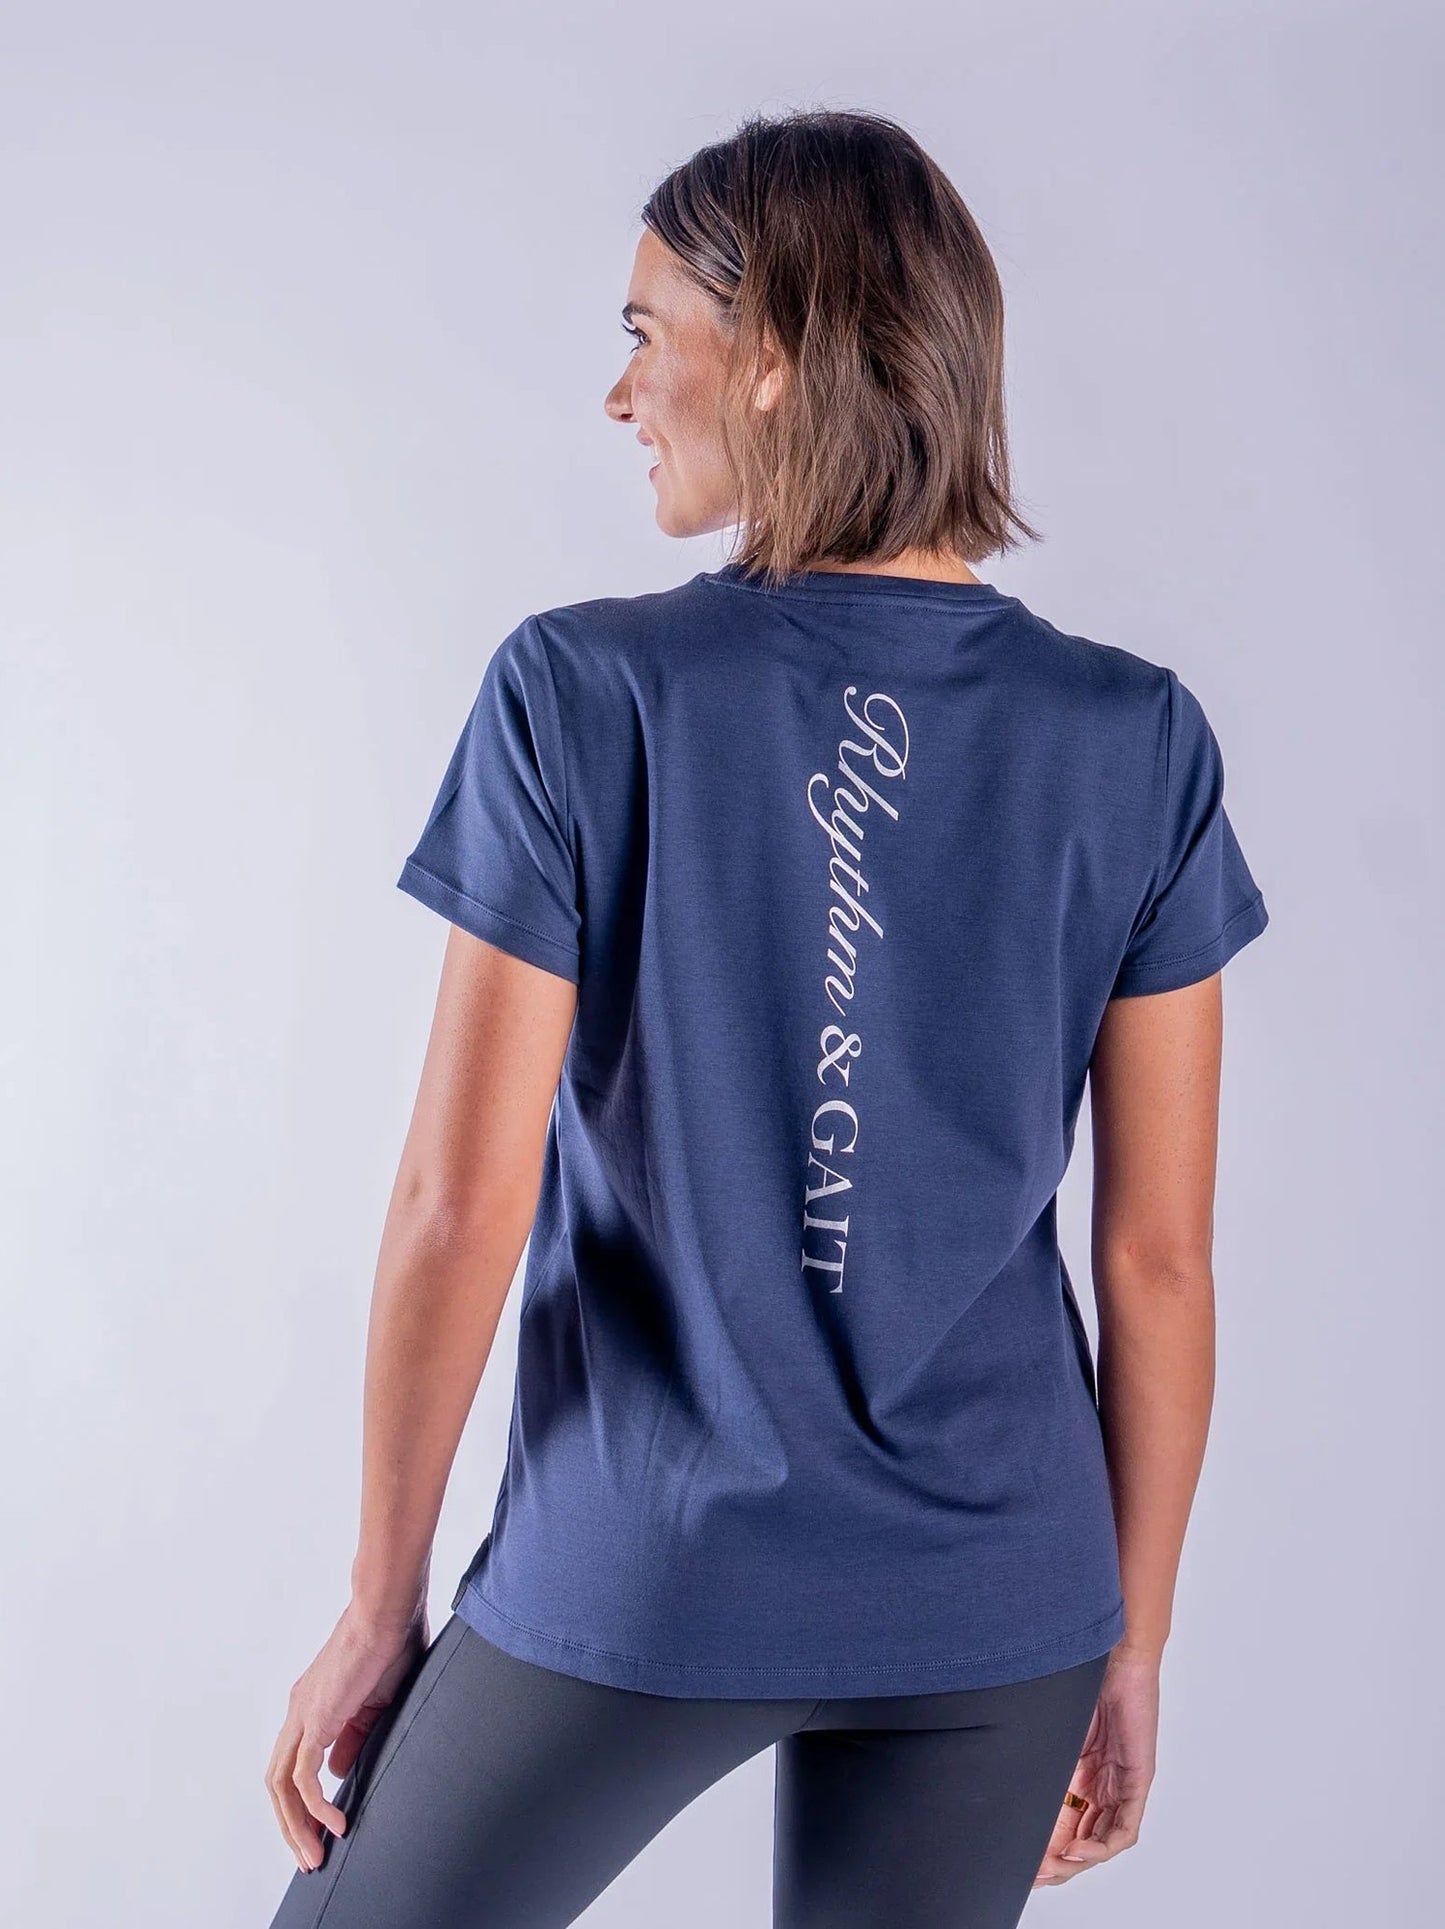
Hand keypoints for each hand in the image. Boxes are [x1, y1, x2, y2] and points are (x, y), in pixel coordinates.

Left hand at [265, 1601, 429, 1873]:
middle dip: (291, 1825)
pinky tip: (336, 1823)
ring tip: (316, 1854)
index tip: (322, 1832)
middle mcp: (299, 1711)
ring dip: (295, 1825)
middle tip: (310, 1857)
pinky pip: (304, 1776)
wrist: (388, 1609)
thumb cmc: (391, 1642)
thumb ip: (354, 1735)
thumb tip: (338, 1772)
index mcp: (313, 1704)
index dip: (303, 1804)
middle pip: (278, 1782)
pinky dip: (317, 1805)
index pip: (294, 1765)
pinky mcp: (316, 1718)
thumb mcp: (375, 1700)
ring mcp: (303, 1714)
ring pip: (281, 1785)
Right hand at [1032, 1645, 1158, 1886]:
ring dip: (1077, 1861)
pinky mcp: (1138, 1777)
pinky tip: (1077, 1850)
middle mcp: (1103, 1782)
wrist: (1109, 1647)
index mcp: (1080, 1771)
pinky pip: (1125, 1828)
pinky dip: (1101, 1845)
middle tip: (1033, 1876)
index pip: (1063, 1822)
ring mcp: (1122, 1782)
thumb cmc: (1079, 1674)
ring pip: (1102, 1840)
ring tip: (1051, 1868)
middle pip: (1083, 1838)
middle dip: (1057, 1864)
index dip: (1044, 1848)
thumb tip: (992, 1777)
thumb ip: (1036, 1756)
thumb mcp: (1049, 1728)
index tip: (1021, 1865)